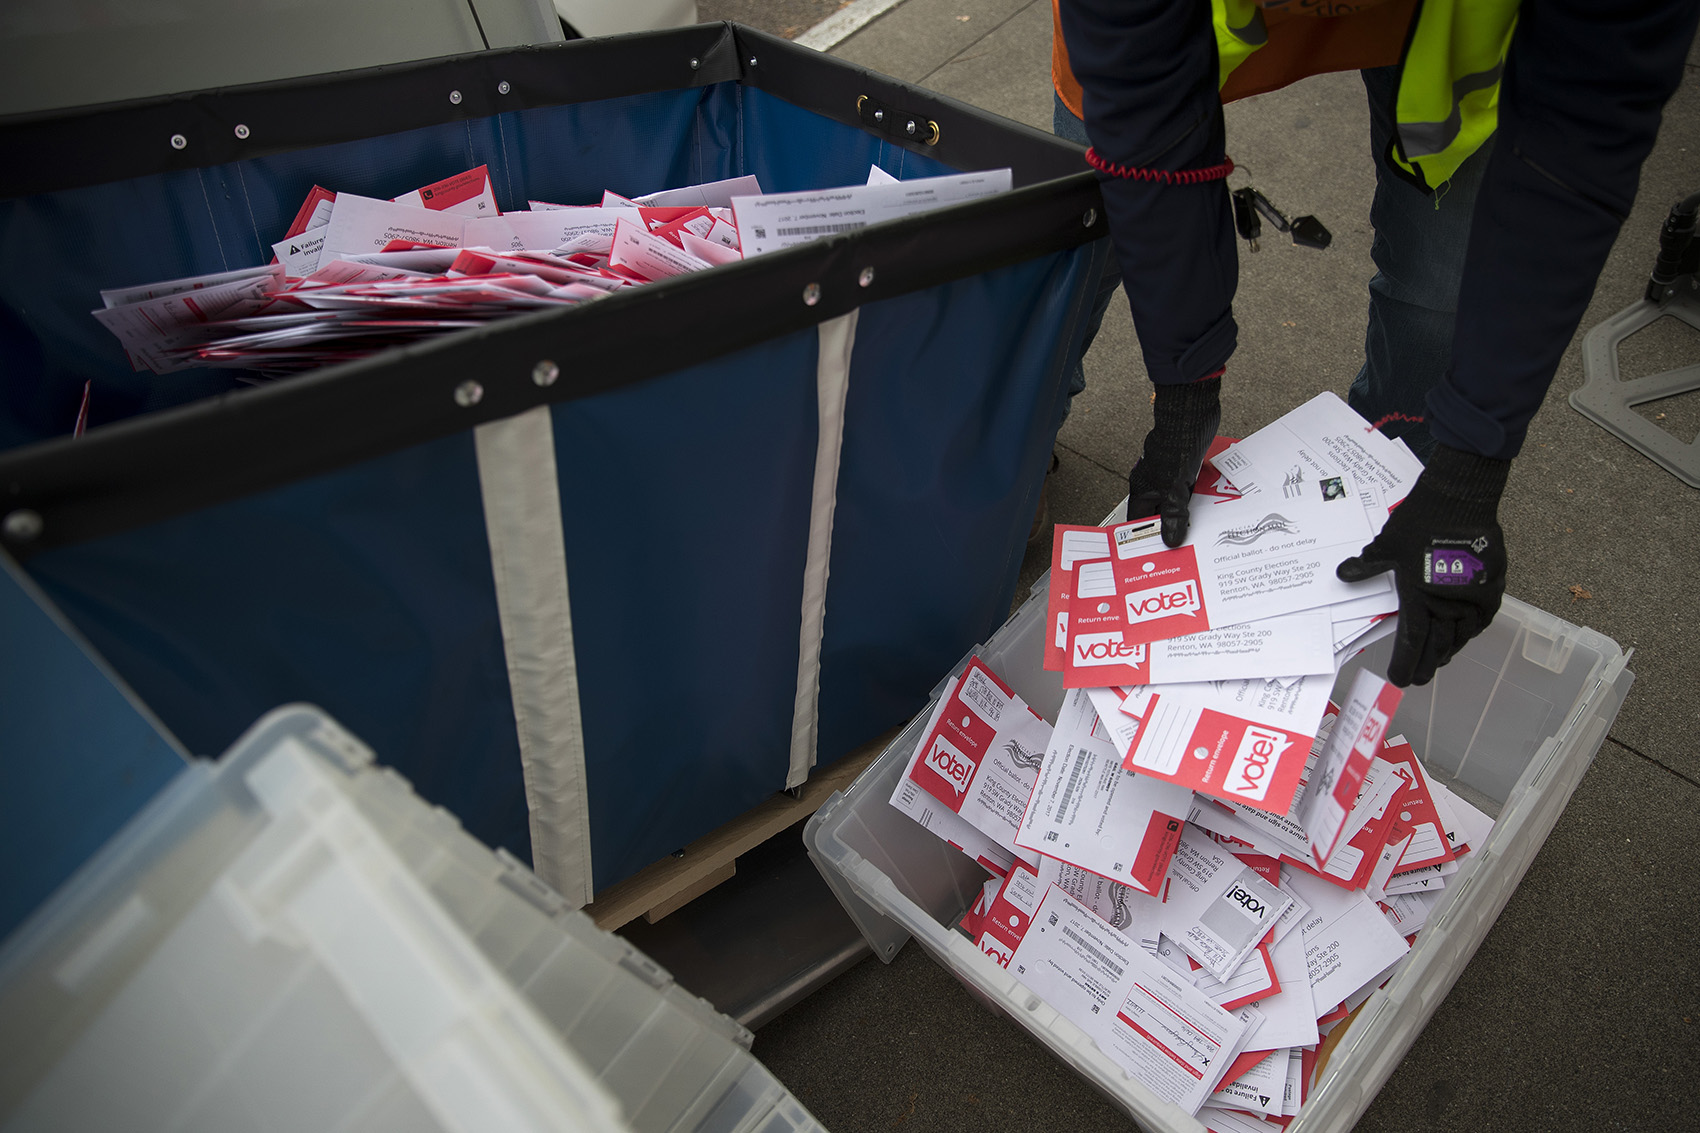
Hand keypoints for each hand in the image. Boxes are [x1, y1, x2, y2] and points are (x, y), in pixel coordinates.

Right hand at [1127, 377, 1220, 546]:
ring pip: (1177, 503)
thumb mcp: (1175, 489)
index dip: (1146, 538)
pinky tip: (1211, 508)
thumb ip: (1173, 516)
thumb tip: (1171, 539)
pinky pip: (1191, 490)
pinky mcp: (1186, 467)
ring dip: (1188, 515)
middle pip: (1160, 513)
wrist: (1192, 413)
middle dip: (1171, 529)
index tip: (1155, 554)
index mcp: (1143, 488)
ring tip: (1199, 533)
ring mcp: (1170, 474)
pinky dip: (1199, 500)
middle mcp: (1154, 483)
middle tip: (1183, 548)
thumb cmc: (1177, 444)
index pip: (1138, 521)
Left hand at [1336, 444, 1511, 686]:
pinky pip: (1483, 618)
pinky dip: (1472, 630)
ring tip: (1439, 660)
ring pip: (1462, 636)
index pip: (1412, 643)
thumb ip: (1367, 566)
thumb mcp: (1385, 545)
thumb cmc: (1420, 521)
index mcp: (1418, 598)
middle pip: (1438, 647)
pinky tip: (1466, 634)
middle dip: (1427, 664)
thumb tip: (1343, 575)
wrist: (1460, 499)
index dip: (1406, 663)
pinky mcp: (1492, 586)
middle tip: (1419, 677)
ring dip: (1449, 650)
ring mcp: (1473, 597)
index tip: (1400, 678)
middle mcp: (1448, 604)